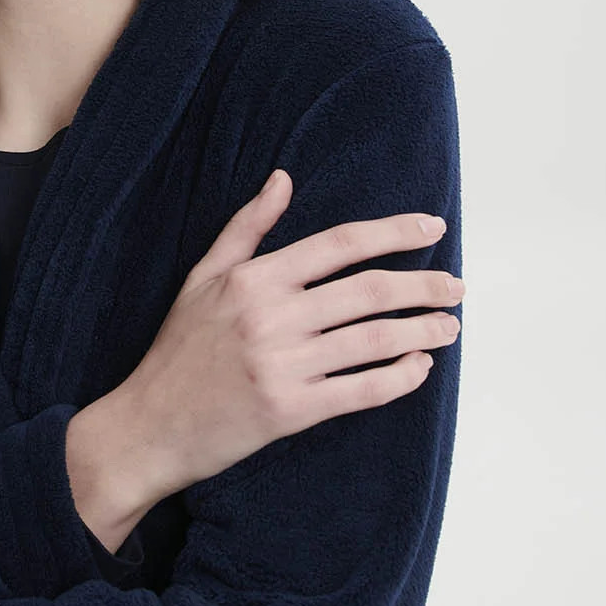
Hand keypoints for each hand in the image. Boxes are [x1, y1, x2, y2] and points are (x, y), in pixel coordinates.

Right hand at [106, 168, 463, 497]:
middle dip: (425, 285)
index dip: (394, 233)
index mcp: (253, 278)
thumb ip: (246, 228)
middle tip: (456, 286)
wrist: (150, 425)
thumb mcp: (202, 278)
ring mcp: (283, 365)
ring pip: (375, 340)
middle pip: (370, 291)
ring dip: (423, 331)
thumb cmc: (177, 350)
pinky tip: (418, 367)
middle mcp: (271, 317)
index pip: (340, 244)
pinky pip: (362, 390)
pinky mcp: (291, 411)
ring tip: (449, 327)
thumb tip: (283, 179)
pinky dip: (400, 378)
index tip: (433, 229)